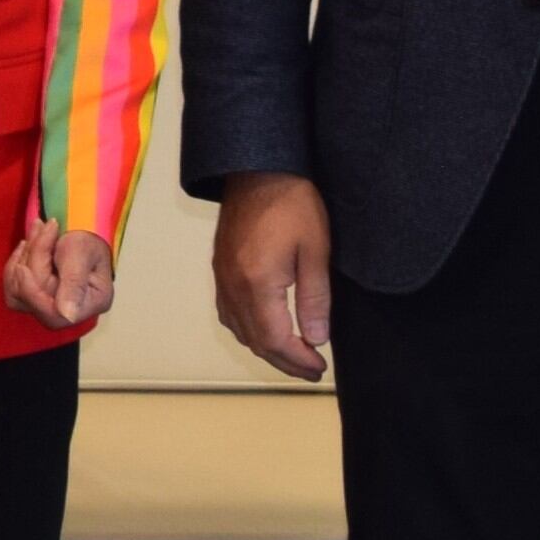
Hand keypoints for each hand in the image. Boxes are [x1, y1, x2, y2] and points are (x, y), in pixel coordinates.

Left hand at [4, 214, 117, 333]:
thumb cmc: (87, 238)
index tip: (22, 268)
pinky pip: (12, 288)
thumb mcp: (81, 253)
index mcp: (91, 303)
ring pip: (17, 295)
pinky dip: (15, 264)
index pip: (54, 314)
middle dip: (31, 261)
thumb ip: (74, 281)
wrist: (80, 228)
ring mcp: (50, 305)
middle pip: (32, 300)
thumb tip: (68, 316)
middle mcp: (70, 311)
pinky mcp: (35, 298)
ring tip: (36, 233)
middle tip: (40, 228)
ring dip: (22, 259)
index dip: (32, 292)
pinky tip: (26, 246)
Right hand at [213, 171, 335, 380]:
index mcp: (257, 283)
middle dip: (284, 362)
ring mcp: (221, 278)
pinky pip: (228, 313)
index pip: (276, 340)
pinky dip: (247, 330)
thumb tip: (317, 339)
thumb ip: (315, 298)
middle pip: (255, 341)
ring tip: (293, 353)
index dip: (298, 360)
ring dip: (265, 348)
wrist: (256, 170)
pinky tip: (264, 328)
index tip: (320, 368)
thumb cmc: (291, 204)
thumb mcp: (316, 251)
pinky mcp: (219, 268)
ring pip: (238, 330)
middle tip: (312, 369)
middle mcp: (233, 286)